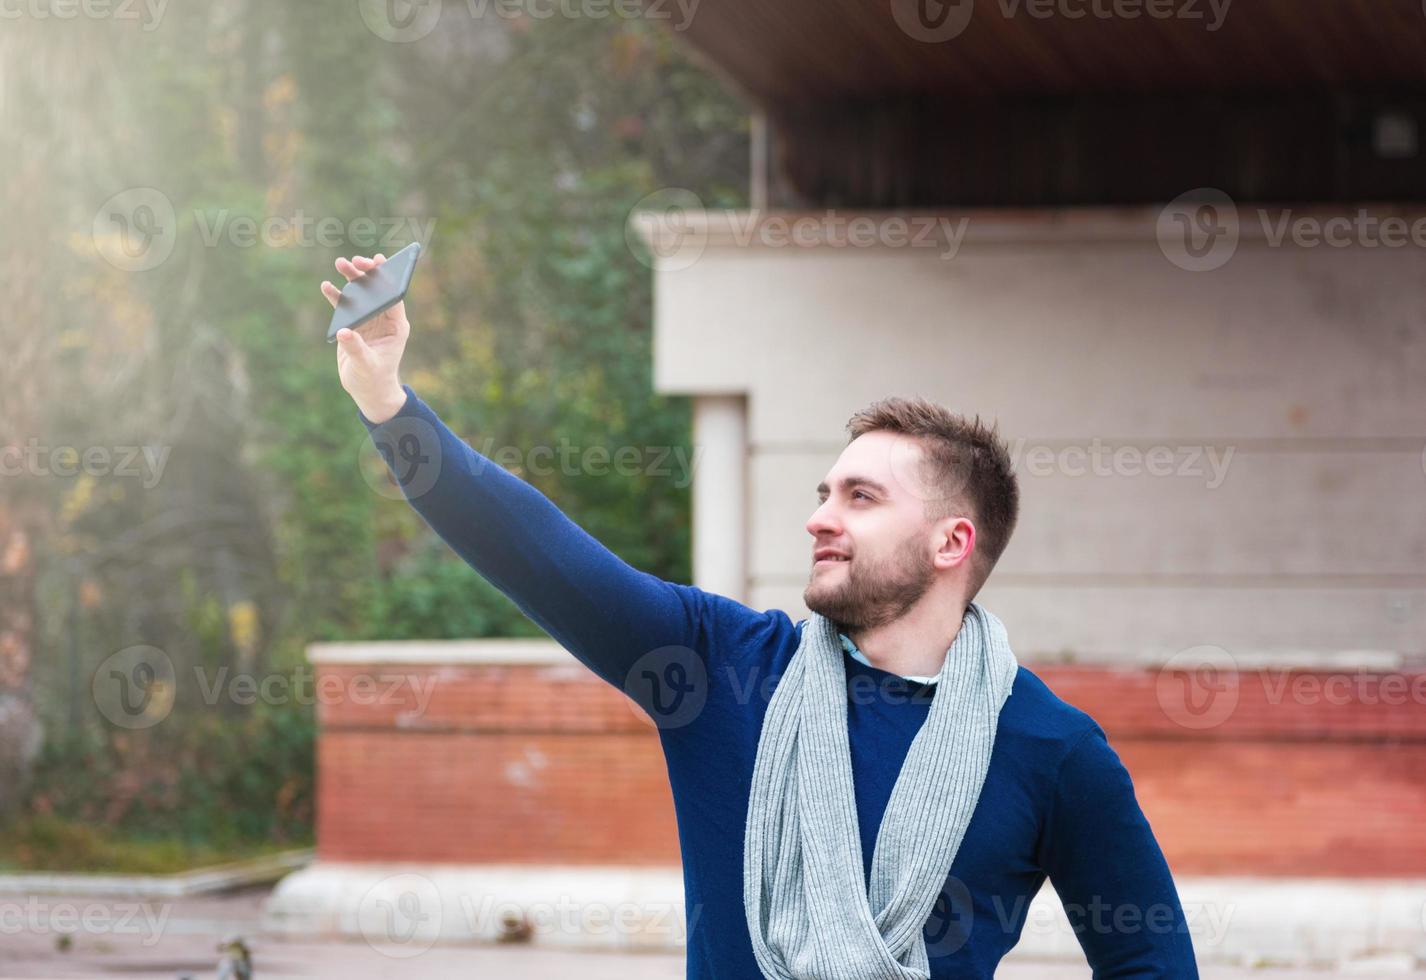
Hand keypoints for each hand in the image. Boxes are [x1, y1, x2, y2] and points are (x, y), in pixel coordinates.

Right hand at [322, 253, 410, 423]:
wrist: (367, 390)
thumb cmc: (373, 379)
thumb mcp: (366, 365)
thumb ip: (356, 348)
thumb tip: (344, 332)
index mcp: (396, 326)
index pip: (394, 297)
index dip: (387, 278)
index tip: (380, 261)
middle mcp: (384, 319)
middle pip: (376, 290)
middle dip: (366, 274)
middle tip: (354, 261)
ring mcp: (369, 320)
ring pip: (361, 293)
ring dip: (352, 279)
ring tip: (340, 263)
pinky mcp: (354, 324)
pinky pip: (345, 305)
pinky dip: (336, 296)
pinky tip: (326, 286)